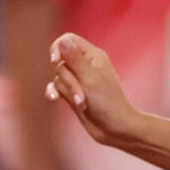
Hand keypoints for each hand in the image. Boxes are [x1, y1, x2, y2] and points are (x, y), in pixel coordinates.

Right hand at [46, 33, 141, 148]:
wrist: (115, 129)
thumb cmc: (108, 103)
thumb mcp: (90, 78)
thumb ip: (75, 59)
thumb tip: (63, 40)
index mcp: (93, 56)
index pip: (68, 40)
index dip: (58, 48)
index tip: (56, 60)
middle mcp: (85, 65)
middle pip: (61, 62)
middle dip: (68, 80)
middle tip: (82, 95)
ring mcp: (79, 80)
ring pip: (59, 77)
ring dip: (67, 91)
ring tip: (81, 103)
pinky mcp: (73, 93)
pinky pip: (56, 87)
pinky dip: (54, 92)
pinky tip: (53, 99)